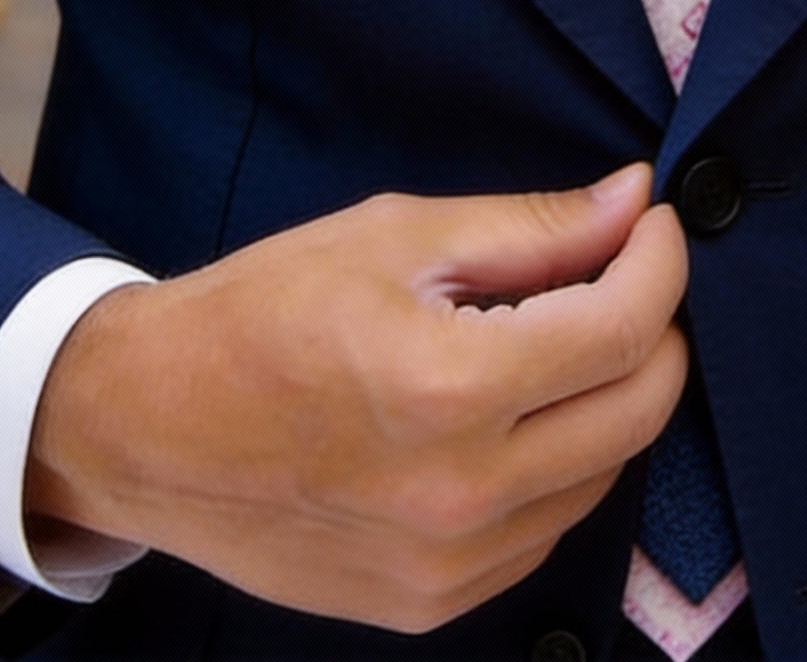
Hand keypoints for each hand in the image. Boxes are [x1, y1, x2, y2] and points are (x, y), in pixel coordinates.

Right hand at [25, 165, 687, 634]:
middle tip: (627, 272)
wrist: (146, 427)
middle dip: (656, 329)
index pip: (622, 327)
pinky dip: (558, 463)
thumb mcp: (394, 236)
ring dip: (608, 398)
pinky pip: (544, 530)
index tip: (655, 222)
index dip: (659, 261)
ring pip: (601, 475)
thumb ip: (530, 227)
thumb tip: (632, 200)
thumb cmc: (260, 312)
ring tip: (559, 336)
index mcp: (449, 387)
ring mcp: (448, 566)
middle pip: (638, 412)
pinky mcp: (430, 605)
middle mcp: (461, 493)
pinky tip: (514, 412)